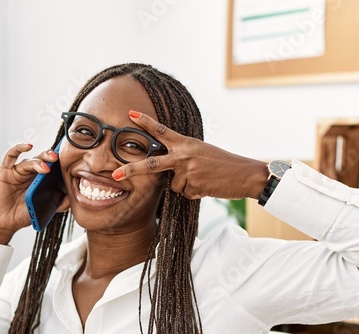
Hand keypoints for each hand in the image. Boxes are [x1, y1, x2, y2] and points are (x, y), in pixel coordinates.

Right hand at [0, 143, 70, 243]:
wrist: (4, 223)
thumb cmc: (22, 215)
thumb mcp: (43, 210)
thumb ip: (57, 204)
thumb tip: (72, 199)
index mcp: (41, 180)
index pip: (51, 166)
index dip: (58, 163)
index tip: (67, 162)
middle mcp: (30, 173)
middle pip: (41, 160)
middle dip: (49, 157)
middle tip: (56, 158)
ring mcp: (18, 171)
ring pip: (29, 160)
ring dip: (38, 161)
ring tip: (46, 167)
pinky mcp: (5, 171)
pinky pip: (11, 156)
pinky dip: (19, 148)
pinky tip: (28, 146)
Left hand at [113, 110, 269, 200]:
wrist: (244, 174)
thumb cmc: (223, 164)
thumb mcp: (201, 153)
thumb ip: (182, 157)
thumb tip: (167, 173)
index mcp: (185, 143)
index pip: (161, 131)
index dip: (145, 122)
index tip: (130, 114)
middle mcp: (183, 155)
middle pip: (151, 164)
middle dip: (131, 170)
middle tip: (114, 174)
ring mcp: (187, 171)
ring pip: (173, 186)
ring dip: (186, 186)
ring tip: (203, 179)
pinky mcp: (193, 186)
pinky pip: (184, 194)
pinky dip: (195, 193)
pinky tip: (207, 187)